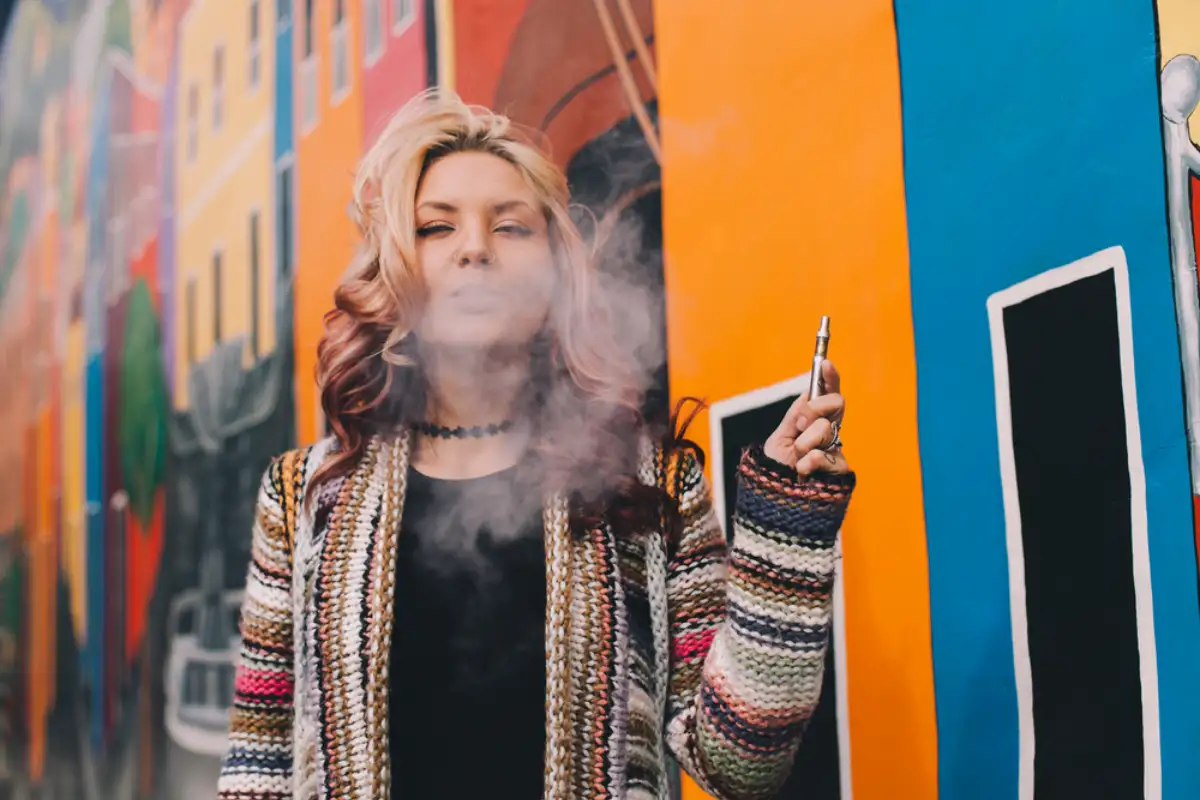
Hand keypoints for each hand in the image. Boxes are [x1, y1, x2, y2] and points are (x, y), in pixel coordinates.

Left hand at [763, 361, 850, 476]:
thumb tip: (809, 392)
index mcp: (812, 423)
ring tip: (796, 458)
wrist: (774, 497)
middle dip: (814, 409)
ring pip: (827, 428)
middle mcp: (828, 433)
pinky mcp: (840, 470)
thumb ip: (795, 415)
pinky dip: (810, 462)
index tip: (825, 362)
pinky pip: (827, 454)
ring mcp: (836, 450)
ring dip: (805, 441)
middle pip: (836, 403)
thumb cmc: (775, 469)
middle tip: (799, 424)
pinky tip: (803, 471)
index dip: (829, 378)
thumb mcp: (779, 437)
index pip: (826, 395)